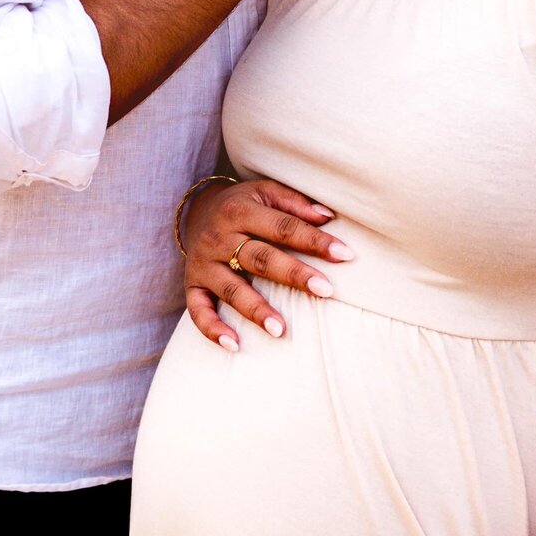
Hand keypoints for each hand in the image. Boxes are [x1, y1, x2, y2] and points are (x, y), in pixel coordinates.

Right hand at [183, 176, 353, 348]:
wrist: (197, 212)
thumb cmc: (244, 205)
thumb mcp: (266, 192)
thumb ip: (295, 203)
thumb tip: (328, 216)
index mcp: (240, 211)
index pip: (282, 227)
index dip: (314, 240)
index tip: (344, 255)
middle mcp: (219, 238)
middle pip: (260, 258)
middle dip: (293, 274)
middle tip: (325, 290)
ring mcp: (204, 264)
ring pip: (231, 289)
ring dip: (255, 309)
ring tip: (280, 329)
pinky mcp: (192, 285)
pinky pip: (197, 310)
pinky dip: (212, 328)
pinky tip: (233, 344)